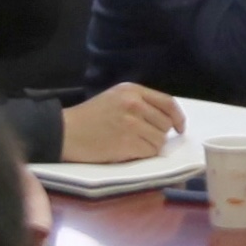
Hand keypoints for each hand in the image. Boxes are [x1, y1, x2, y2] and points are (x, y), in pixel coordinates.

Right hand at [60, 81, 182, 163]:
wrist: (65, 132)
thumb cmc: (89, 117)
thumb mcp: (115, 98)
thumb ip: (139, 103)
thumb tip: (167, 120)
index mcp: (132, 90)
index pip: (168, 103)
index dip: (178, 117)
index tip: (179, 127)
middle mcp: (135, 104)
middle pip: (165, 124)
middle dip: (158, 133)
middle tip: (141, 137)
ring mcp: (132, 123)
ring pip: (159, 140)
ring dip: (150, 146)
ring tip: (131, 144)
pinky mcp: (128, 142)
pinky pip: (149, 152)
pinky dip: (142, 155)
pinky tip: (127, 151)